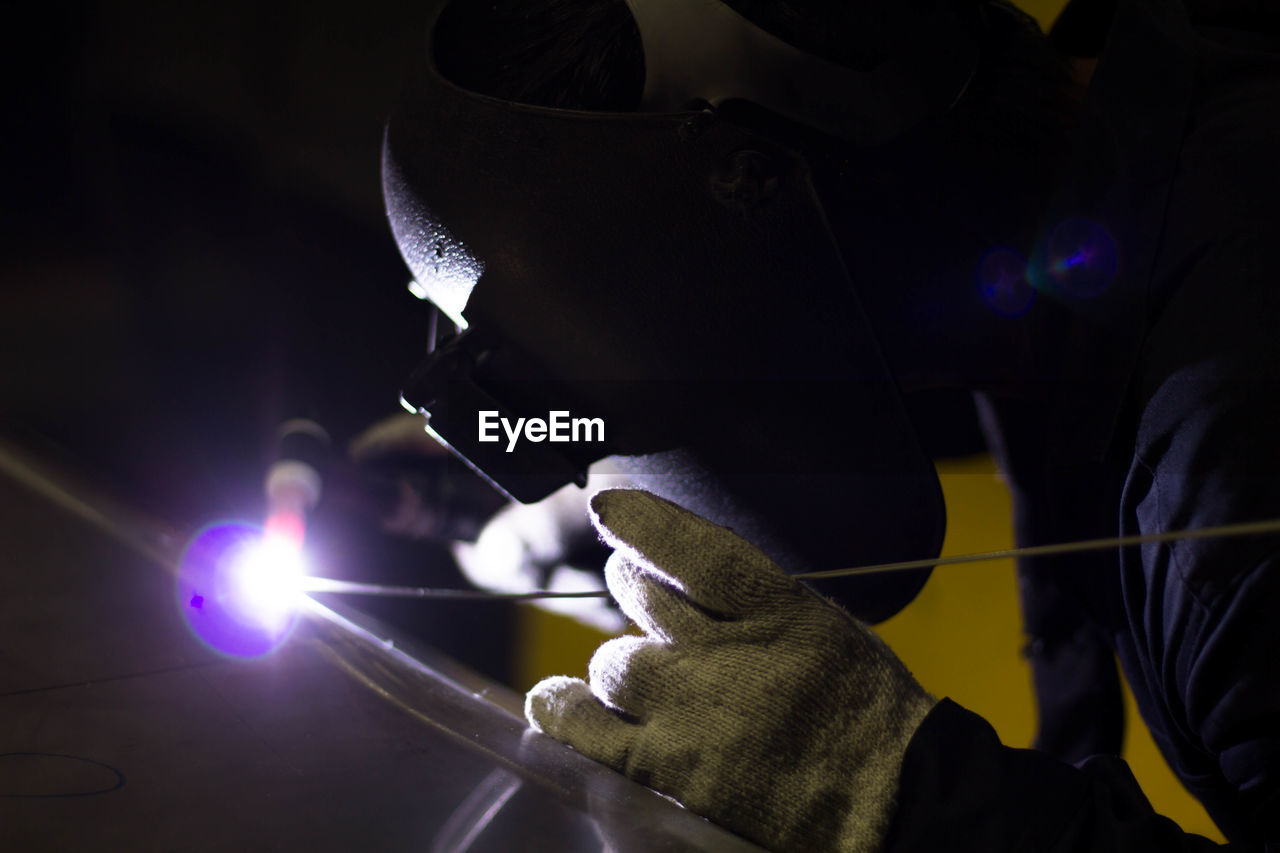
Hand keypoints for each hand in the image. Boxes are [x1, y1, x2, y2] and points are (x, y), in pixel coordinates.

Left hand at [525, 489, 936, 851]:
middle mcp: (725, 656)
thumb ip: (748, 593)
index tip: (609, 507)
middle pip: (640, 595)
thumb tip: (672, 559)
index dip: (644, 522)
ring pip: (612, 660)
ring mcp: (690, 713)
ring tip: (646, 674)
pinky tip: (556, 701)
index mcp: (777, 608)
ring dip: (620, 663)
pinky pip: (587, 729)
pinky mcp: (666, 767)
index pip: (695, 549)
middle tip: (651, 604)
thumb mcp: (819, 621)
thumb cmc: (855, 704)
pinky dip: (565, 711)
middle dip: (636, 587)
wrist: (885, 797)